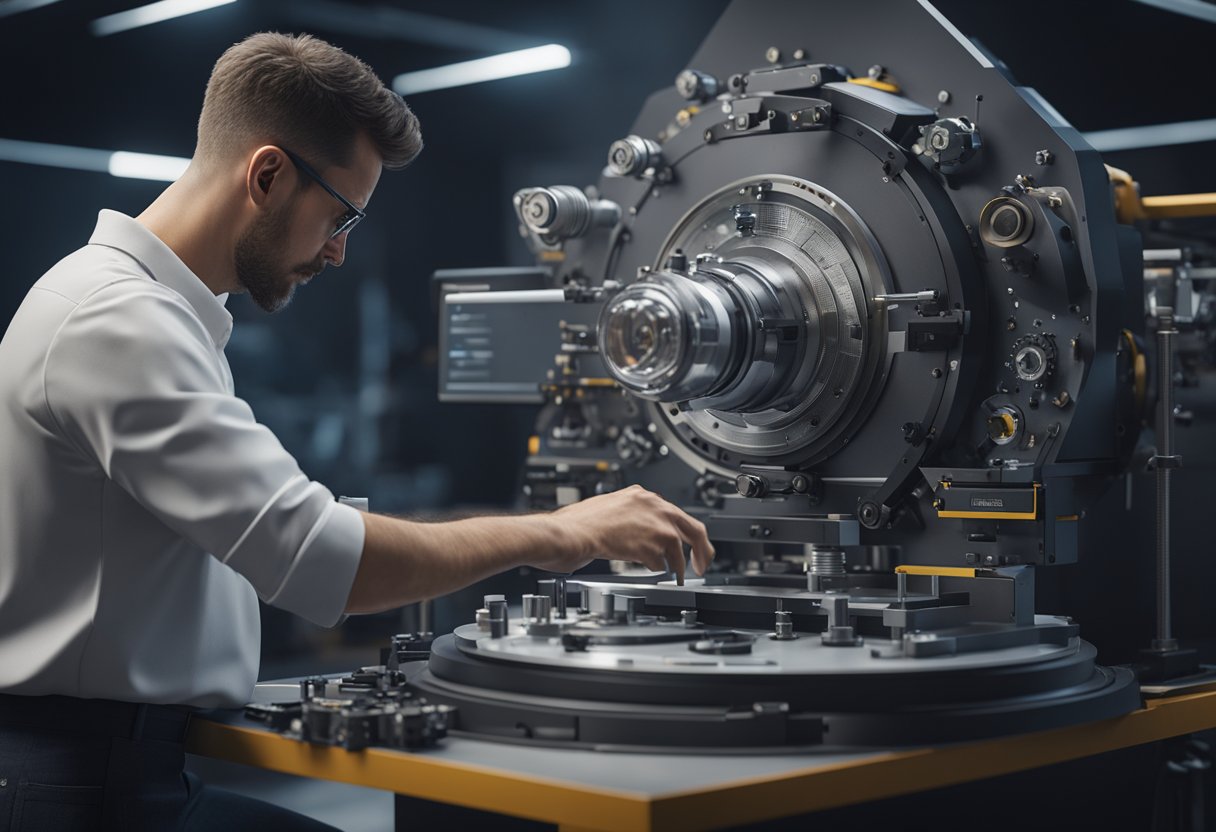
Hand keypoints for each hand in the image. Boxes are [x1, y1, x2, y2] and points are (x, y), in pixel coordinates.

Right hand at [534, 485, 714, 578]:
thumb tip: (637, 530)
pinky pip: (663, 562)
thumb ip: (629, 515)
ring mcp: (654, 525)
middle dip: (701, 549)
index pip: (674, 512)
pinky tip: (653, 571)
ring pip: (679, 548)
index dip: (681, 531)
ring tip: (676, 575)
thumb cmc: (578, 523)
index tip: (685, 543)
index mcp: (641, 495)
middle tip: (703, 564)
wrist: (568, 532)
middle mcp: (652, 506)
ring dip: (678, 565)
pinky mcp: (650, 544)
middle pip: (692, 527)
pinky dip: (659, 569)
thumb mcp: (609, 508)